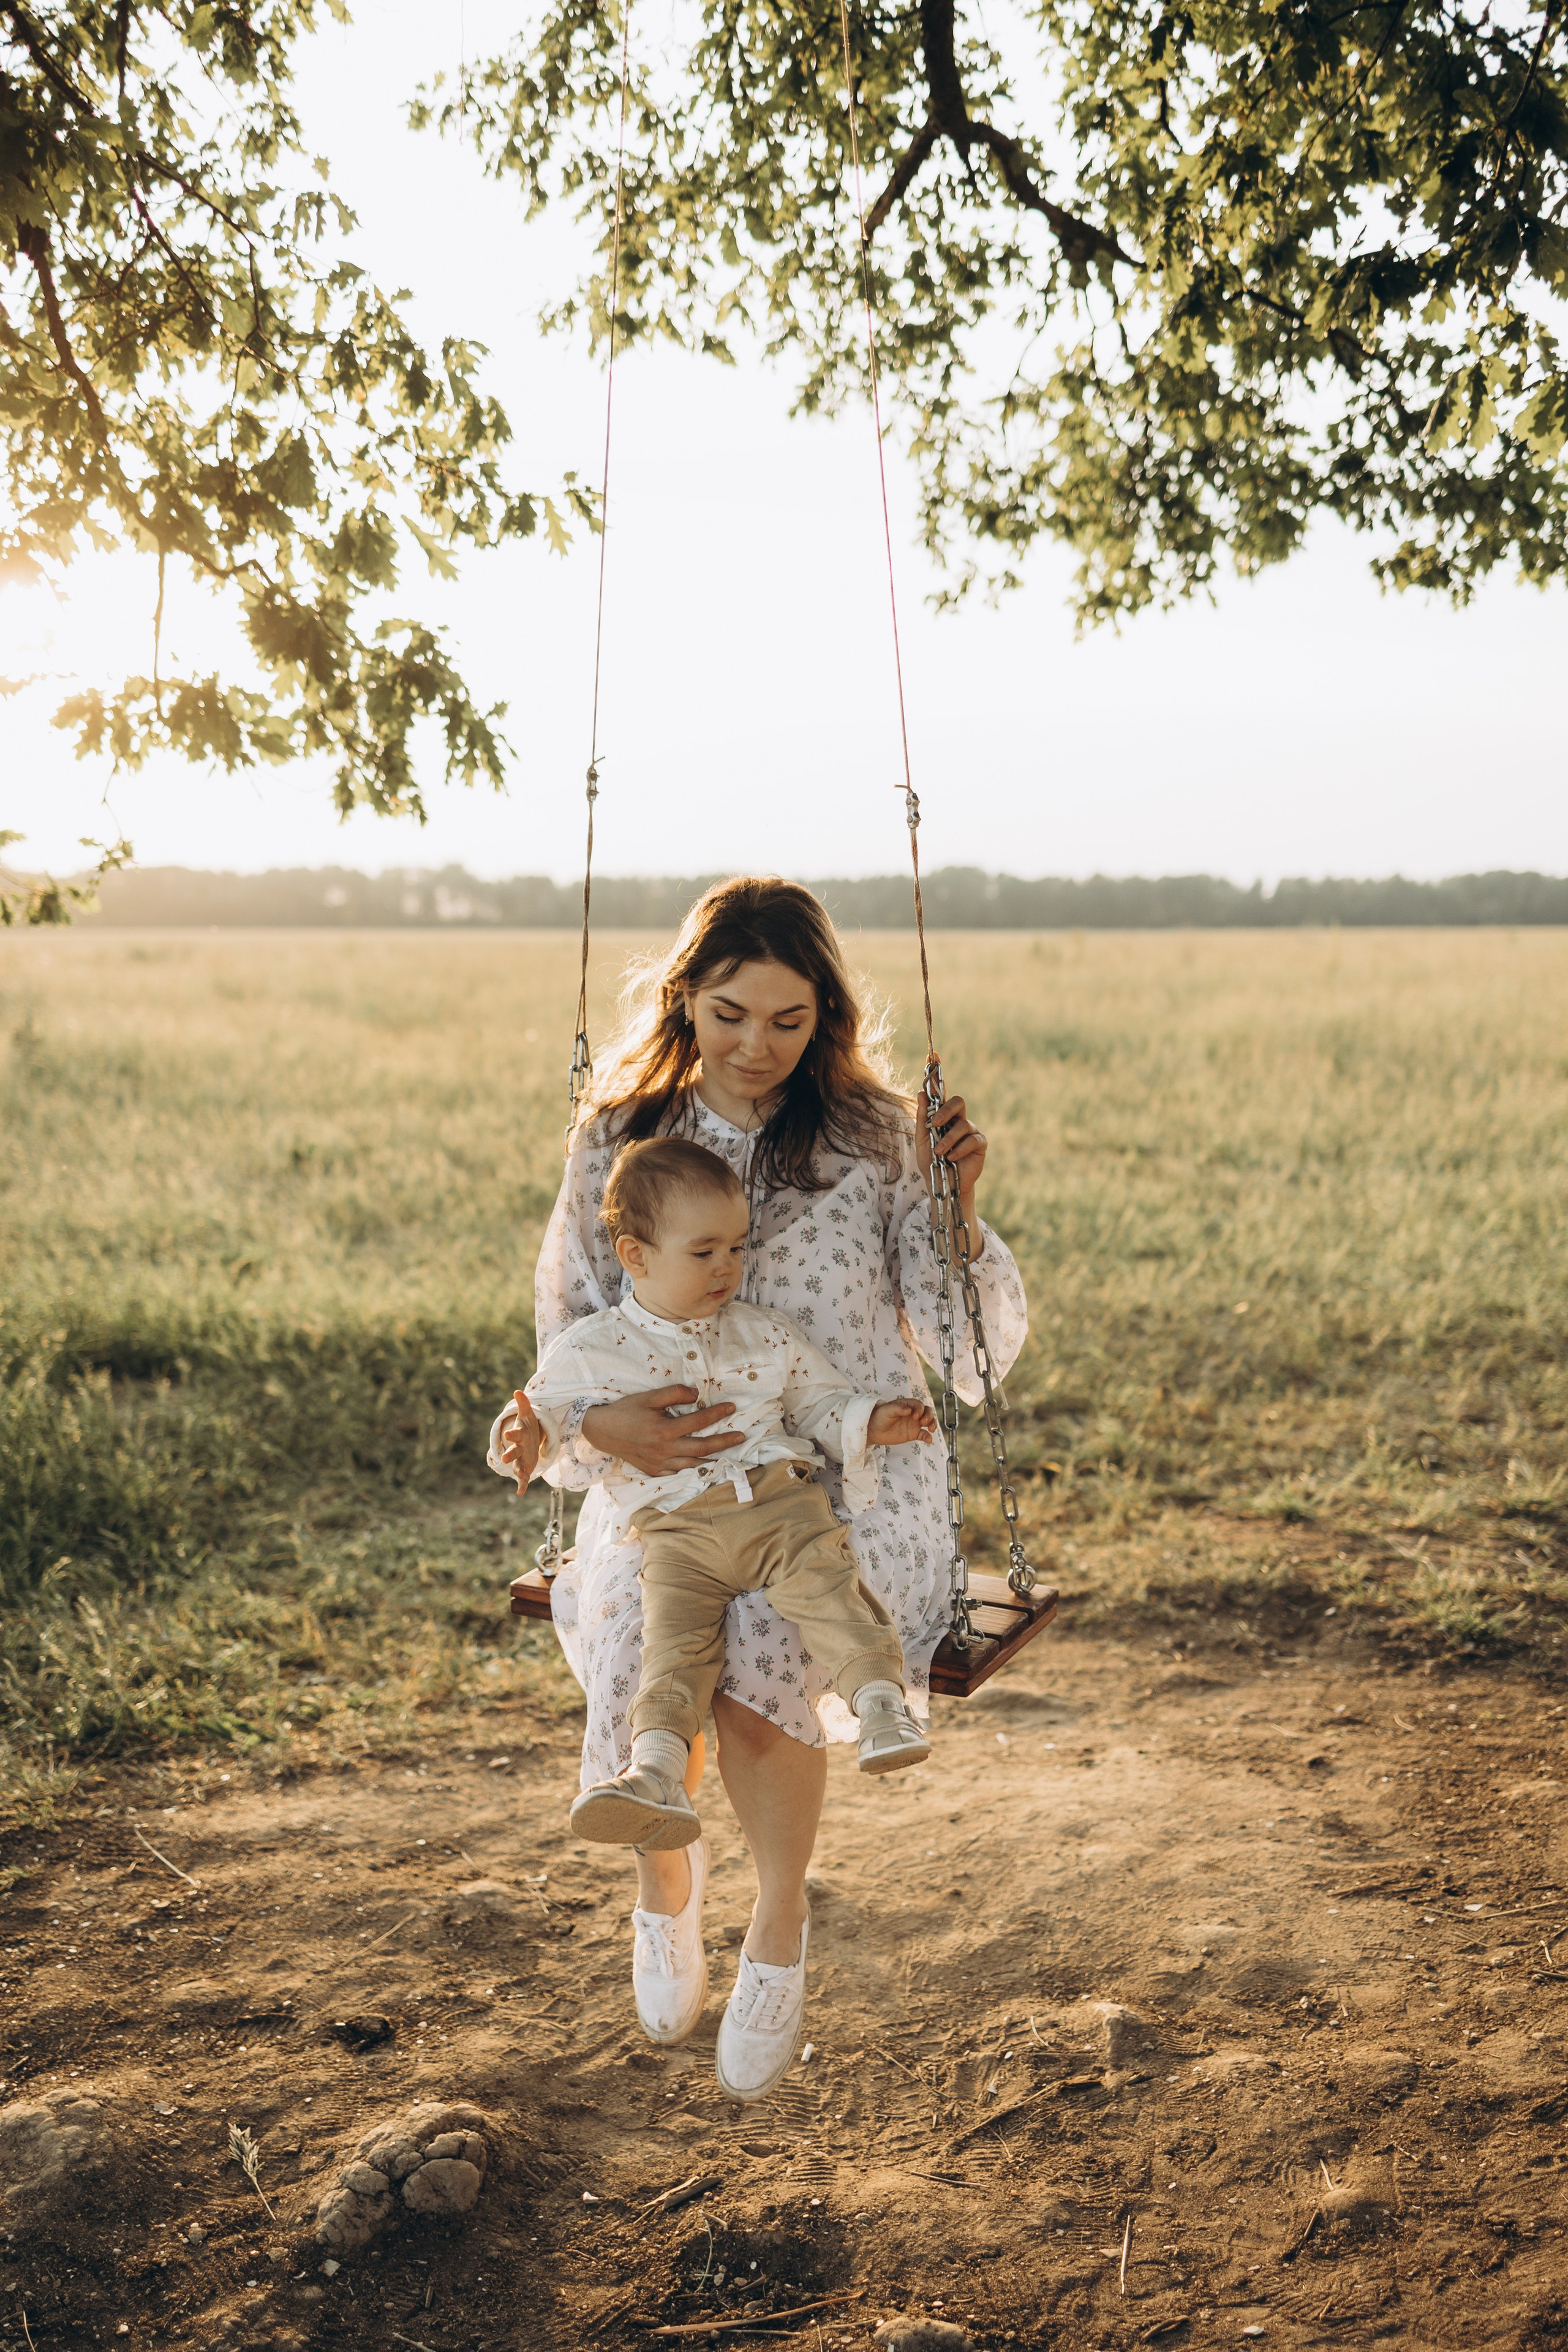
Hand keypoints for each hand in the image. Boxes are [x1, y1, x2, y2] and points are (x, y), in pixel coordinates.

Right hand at [499, 1391, 541, 1491]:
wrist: (528, 1440)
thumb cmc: (528, 1427)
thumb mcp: (528, 1415)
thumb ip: (523, 1404)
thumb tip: (518, 1391)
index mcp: (519, 1436)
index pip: (515, 1434)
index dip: (512, 1434)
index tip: (508, 1434)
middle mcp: (518, 1449)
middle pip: (512, 1452)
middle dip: (509, 1455)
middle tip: (503, 1459)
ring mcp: (521, 1459)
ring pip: (517, 1466)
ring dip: (518, 1470)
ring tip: (520, 1475)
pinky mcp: (525, 1468)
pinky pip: (523, 1479)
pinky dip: (521, 1486)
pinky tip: (520, 1493)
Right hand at [580, 1384, 744, 1475]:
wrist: (602, 1431)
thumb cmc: (626, 1411)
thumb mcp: (648, 1397)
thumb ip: (673, 1394)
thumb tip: (697, 1395)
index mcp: (664, 1430)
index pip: (698, 1421)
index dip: (717, 1414)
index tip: (732, 1408)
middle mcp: (664, 1450)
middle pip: (702, 1448)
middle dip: (724, 1442)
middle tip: (741, 1436)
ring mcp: (659, 1464)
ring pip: (693, 1465)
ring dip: (712, 1459)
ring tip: (728, 1454)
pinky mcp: (654, 1472)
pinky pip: (678, 1473)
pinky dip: (693, 1470)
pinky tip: (703, 1465)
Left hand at [868, 1396, 937, 1446]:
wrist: (874, 1430)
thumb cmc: (880, 1416)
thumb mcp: (887, 1410)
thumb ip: (898, 1409)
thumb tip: (909, 1410)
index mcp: (907, 1405)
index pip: (919, 1405)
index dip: (920, 1409)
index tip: (915, 1416)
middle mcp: (913, 1413)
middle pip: (927, 1412)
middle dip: (929, 1416)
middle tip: (923, 1422)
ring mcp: (914, 1424)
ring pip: (928, 1422)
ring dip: (932, 1424)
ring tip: (931, 1429)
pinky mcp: (913, 1434)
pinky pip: (924, 1435)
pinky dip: (928, 1437)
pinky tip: (929, 1440)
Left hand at [914, 1067, 987, 1252]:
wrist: (943, 1187)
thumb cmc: (931, 1163)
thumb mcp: (921, 1141)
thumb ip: (922, 1118)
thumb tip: (921, 1092)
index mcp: (942, 1116)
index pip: (940, 1091)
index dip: (938, 1072)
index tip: (932, 1054)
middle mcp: (958, 1119)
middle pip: (958, 1100)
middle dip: (945, 1111)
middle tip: (935, 1124)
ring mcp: (971, 1130)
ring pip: (962, 1124)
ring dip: (948, 1139)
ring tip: (940, 1153)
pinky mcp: (980, 1144)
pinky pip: (972, 1139)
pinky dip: (959, 1149)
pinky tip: (952, 1159)